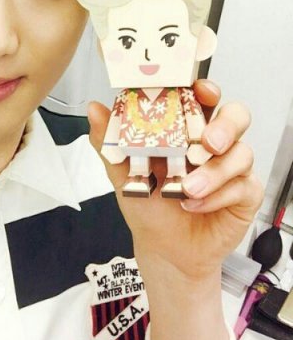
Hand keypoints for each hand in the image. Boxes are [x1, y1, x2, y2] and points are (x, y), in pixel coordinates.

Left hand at [87, 79, 263, 280]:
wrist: (162, 250)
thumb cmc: (147, 205)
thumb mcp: (122, 173)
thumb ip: (110, 142)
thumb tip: (94, 109)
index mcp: (186, 129)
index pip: (203, 98)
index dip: (205, 89)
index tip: (199, 89)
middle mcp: (212, 143)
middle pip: (236, 116)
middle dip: (225, 125)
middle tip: (206, 142)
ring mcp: (231, 167)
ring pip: (241, 153)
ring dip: (214, 171)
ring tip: (188, 189)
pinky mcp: (244, 193)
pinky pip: (243, 186)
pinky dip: (217, 196)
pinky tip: (196, 205)